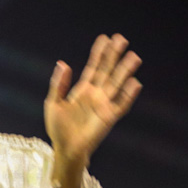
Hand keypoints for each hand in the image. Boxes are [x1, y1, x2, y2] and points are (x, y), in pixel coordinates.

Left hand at [45, 33, 141, 163]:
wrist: (65, 149)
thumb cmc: (58, 129)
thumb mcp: (53, 103)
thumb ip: (58, 84)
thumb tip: (63, 64)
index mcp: (83, 90)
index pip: (93, 67)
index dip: (99, 53)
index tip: (104, 38)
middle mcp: (96, 94)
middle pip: (108, 71)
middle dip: (114, 56)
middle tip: (121, 39)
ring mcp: (104, 105)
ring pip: (117, 83)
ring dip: (125, 71)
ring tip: (133, 56)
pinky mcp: (110, 117)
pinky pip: (122, 104)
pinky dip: (128, 95)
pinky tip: (134, 83)